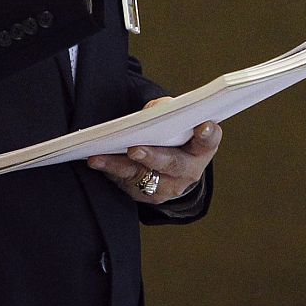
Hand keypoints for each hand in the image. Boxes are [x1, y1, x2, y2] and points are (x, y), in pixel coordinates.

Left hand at [86, 109, 219, 204]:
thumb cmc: (175, 138)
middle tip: (135, 149)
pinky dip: (110, 171)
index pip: (208, 141)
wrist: (172, 169)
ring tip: (99, 158)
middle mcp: (189, 171)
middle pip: (173, 164)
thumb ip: (168, 111)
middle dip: (153, 156)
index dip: (208, 134)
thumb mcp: (177, 122)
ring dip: (119, 166)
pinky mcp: (149, 196)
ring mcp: (169, 187)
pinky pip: (127, 185)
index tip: (203, 126)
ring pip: (144, 177)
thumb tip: (153, 110)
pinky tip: (96, 162)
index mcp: (202, 149)